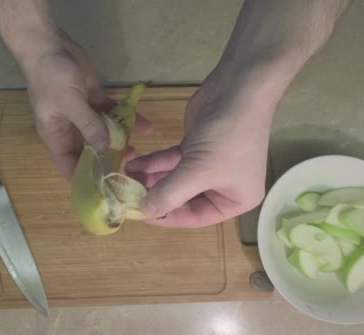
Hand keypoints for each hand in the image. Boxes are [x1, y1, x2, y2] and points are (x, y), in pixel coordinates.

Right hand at [22, 30, 149, 179]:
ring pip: (102, 134)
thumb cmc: (51, 77)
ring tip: (136, 148)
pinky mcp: (93, 100)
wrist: (49, 45)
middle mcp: (69, 130)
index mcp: (56, 136)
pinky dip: (125, 118)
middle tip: (128, 169)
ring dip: (119, 140)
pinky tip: (144, 124)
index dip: (85, 180)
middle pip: (89, 153)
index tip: (105, 189)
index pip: (69, 167)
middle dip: (106, 161)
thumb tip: (105, 149)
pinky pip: (110, 114)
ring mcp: (82, 115)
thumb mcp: (70, 103)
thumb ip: (89, 126)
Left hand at [125, 70, 274, 226]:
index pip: (195, 217)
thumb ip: (170, 193)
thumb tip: (145, 211)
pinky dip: (154, 162)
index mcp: (234, 200)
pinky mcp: (195, 147)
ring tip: (125, 177)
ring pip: (174, 178)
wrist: (238, 87)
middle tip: (127, 195)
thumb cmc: (227, 136)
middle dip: (155, 195)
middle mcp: (222, 186)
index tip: (138, 214)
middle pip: (182, 199)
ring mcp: (208, 166)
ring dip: (150, 178)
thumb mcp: (198, 170)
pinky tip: (134, 164)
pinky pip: (171, 161)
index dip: (166, 217)